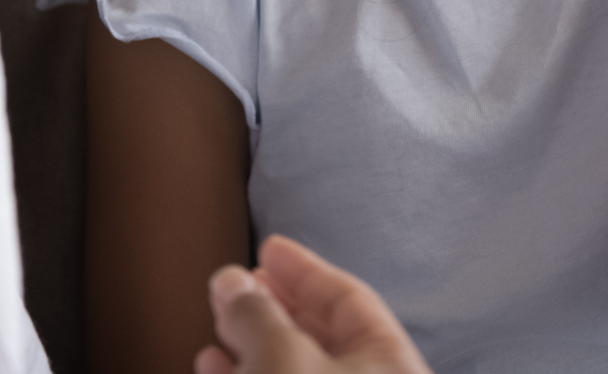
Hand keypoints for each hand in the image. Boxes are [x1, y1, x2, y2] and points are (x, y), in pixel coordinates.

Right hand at [195, 235, 432, 373]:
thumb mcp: (282, 358)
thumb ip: (256, 312)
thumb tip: (230, 280)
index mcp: (393, 362)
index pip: (350, 298)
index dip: (305, 269)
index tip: (270, 246)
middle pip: (319, 333)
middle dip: (272, 305)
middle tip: (236, 284)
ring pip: (293, 367)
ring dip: (251, 342)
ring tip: (218, 320)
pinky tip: (214, 364)